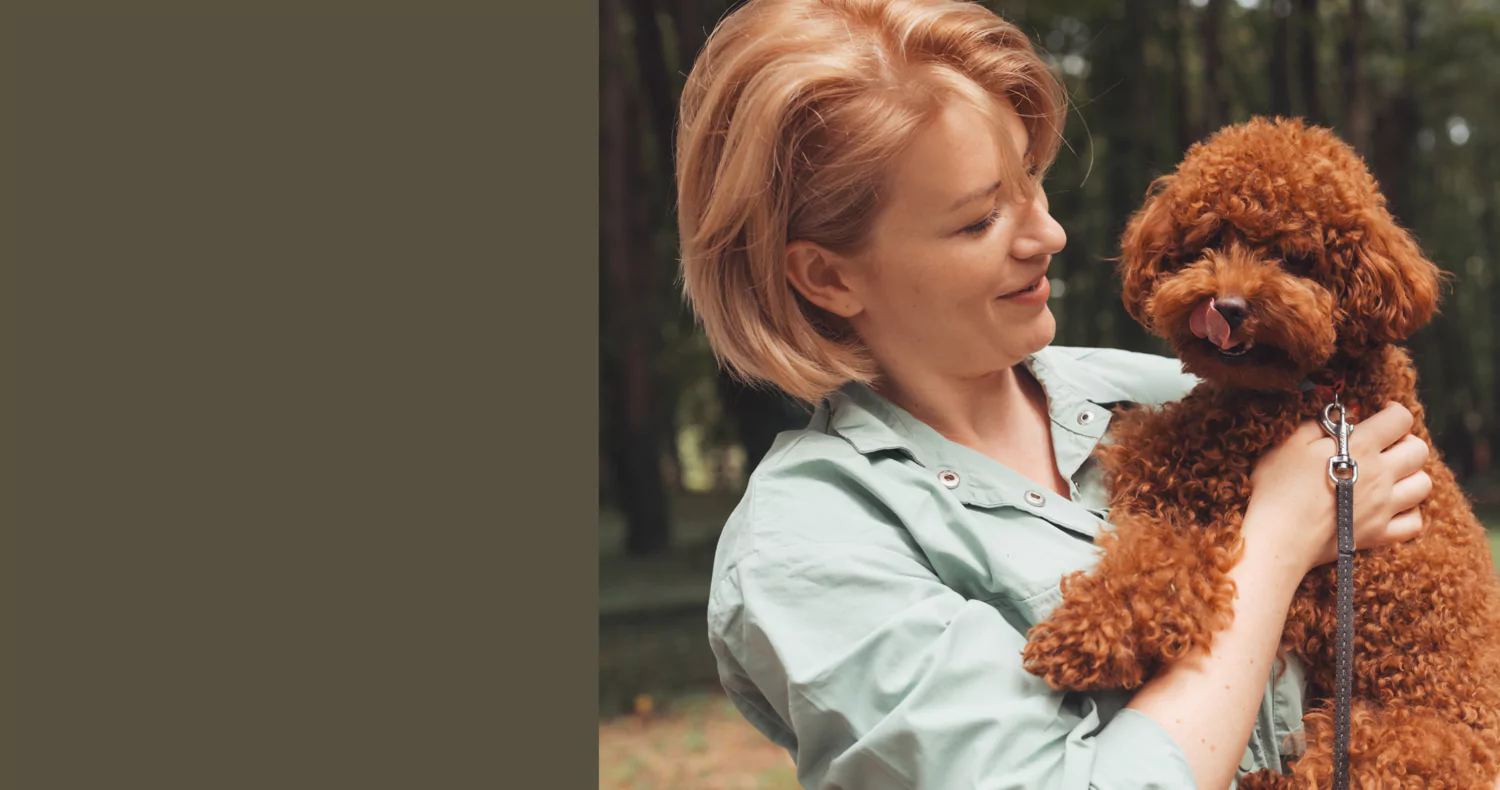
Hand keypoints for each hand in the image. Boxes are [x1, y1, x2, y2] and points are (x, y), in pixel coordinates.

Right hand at [1244, 402, 1431, 575]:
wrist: (1279, 536)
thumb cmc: (1278, 487)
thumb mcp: (1289, 443)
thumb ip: (1317, 424)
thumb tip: (1340, 415)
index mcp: (1361, 447)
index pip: (1400, 419)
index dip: (1394, 412)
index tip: (1381, 415)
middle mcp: (1381, 475)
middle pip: (1419, 450)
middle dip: (1406, 442)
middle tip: (1386, 445)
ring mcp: (1384, 507)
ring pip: (1423, 485)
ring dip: (1411, 476)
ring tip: (1391, 476)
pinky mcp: (1380, 534)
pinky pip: (1414, 523)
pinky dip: (1409, 513)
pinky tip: (1392, 507)